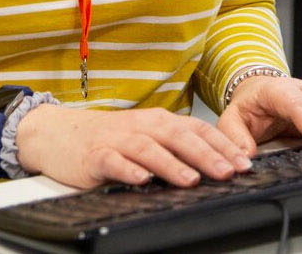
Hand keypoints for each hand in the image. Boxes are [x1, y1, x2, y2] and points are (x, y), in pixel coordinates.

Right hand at [15, 104, 254, 189]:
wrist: (57, 132)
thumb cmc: (106, 138)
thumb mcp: (144, 137)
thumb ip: (172, 147)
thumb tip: (212, 164)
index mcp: (157, 121)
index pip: (195, 130)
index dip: (221, 144)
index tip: (244, 161)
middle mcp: (141, 126)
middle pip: (178, 137)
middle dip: (206, 154)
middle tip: (229, 171)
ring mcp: (117, 139)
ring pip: (149, 148)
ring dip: (172, 163)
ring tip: (192, 178)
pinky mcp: (94, 155)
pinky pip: (113, 161)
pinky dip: (128, 170)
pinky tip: (141, 180)